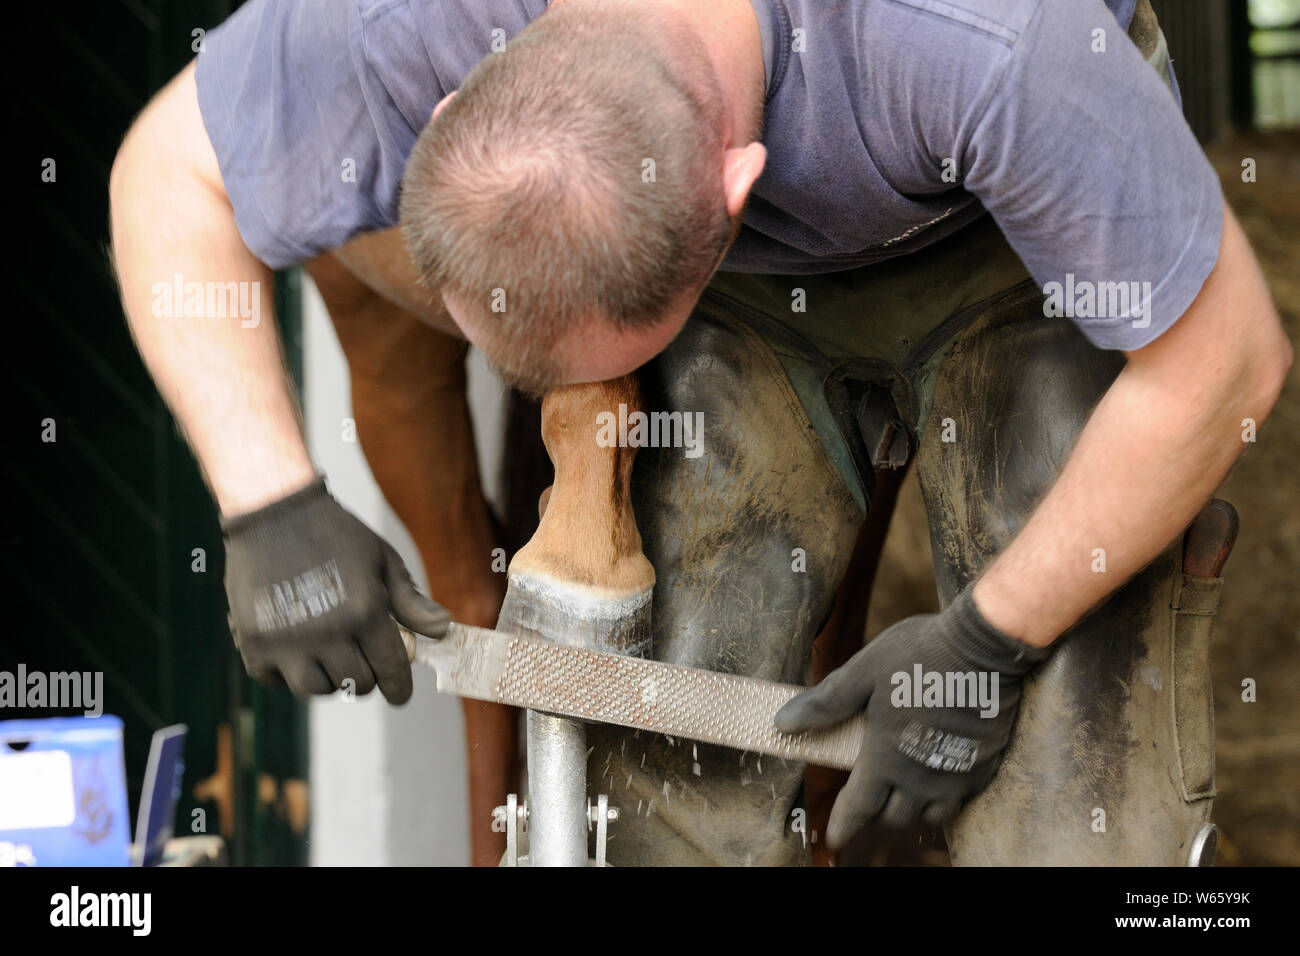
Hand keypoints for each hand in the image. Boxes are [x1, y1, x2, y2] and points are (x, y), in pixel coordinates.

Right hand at [222, 476, 449, 703]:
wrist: (273, 511)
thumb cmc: (333, 534)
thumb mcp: (382, 560)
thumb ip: (411, 601)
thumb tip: (442, 630)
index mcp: (364, 610)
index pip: (391, 669)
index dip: (399, 687)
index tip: (400, 694)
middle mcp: (326, 632)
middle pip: (357, 683)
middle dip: (368, 676)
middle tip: (363, 661)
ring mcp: (286, 642)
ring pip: (317, 689)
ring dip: (330, 679)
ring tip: (332, 656)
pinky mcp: (253, 643)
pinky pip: (278, 681)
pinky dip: (291, 674)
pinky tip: (299, 651)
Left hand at [775, 587, 1049, 846]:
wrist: (984, 645)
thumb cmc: (919, 653)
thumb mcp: (864, 671)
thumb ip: (826, 702)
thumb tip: (783, 723)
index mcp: (887, 756)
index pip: (860, 808)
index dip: (845, 825)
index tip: (836, 840)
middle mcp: (922, 776)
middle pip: (894, 815)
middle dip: (877, 809)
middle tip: (869, 791)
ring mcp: (956, 774)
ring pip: (929, 814)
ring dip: (912, 806)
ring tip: (902, 786)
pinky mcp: (983, 766)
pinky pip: (960, 799)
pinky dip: (944, 795)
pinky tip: (937, 773)